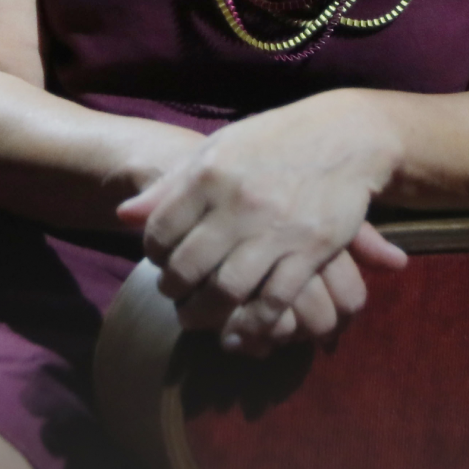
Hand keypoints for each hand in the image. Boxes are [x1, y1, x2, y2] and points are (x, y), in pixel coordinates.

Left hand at [116, 92, 408, 354]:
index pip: (162, 229)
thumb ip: (172, 184)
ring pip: (228, 290)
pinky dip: (253, 324)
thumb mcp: (219, 148)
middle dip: (174, 290)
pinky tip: (240, 332)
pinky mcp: (311, 250)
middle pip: (189, 266)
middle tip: (173, 295)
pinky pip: (275, 300)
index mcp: (211, 173)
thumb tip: (124, 216)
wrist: (344, 136)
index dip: (153, 253)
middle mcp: (239, 202)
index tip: (159, 260)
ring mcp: (277, 229)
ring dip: (206, 314)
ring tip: (197, 317)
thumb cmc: (273, 140)